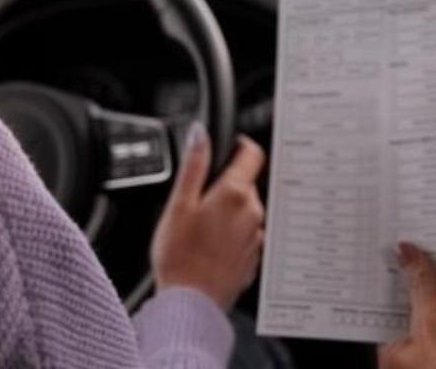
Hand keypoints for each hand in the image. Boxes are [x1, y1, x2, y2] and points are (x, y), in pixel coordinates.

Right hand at [150, 122, 265, 310]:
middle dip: (226, 185)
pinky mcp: (253, 258)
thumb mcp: (178, 203)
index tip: (226, 148)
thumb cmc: (180, 256)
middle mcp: (253, 213)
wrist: (190, 303)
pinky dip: (231, 235)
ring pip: (245, 210)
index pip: (252, 153)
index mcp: (235, 193)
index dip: (239, 145)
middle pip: (245, 183)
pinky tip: (209, 247)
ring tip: (200, 228)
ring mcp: (256, 237)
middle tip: (198, 200)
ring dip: (228, 212)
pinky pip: (244, 235)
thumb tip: (199, 133)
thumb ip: (193, 164)